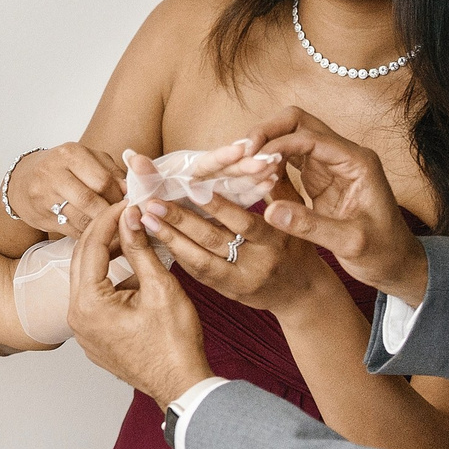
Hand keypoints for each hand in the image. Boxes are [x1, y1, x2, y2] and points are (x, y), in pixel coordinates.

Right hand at [7, 141, 123, 232]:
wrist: (23, 180)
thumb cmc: (62, 168)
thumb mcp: (87, 159)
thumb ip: (112, 171)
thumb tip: (134, 190)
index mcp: (70, 154)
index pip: (103, 180)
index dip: (120, 195)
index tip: (130, 203)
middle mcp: (53, 173)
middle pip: (91, 200)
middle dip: (112, 212)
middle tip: (124, 218)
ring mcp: (44, 197)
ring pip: (82, 219)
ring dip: (102, 226)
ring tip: (115, 227)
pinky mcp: (40, 217)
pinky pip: (71, 231)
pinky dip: (88, 234)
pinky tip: (97, 233)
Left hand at [66, 202, 214, 407]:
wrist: (181, 386)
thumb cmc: (175, 344)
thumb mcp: (161, 287)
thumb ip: (141, 249)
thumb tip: (132, 217)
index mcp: (88, 304)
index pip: (91, 246)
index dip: (110, 219)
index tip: (127, 202)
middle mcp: (76, 317)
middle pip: (84, 260)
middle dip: (105, 233)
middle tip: (127, 213)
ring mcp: (83, 330)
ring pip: (89, 279)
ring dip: (108, 256)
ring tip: (133, 235)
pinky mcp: (94, 337)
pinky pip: (95, 299)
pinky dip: (110, 279)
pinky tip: (132, 267)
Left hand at [138, 192, 332, 315]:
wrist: (303, 295)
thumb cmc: (298, 246)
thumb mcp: (297, 216)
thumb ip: (279, 188)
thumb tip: (267, 153)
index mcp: (276, 242)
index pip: (245, 223)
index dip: (219, 207)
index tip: (192, 188)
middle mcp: (257, 264)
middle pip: (214, 241)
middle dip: (182, 221)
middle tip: (153, 202)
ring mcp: (240, 282)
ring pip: (200, 261)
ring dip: (171, 239)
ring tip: (145, 219)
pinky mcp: (227, 293)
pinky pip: (198, 274)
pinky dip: (177, 255)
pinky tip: (156, 239)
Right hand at [240, 108, 426, 304]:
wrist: (396, 264)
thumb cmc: (383, 252)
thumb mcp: (350, 243)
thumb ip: (311, 226)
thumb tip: (269, 211)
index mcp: (358, 163)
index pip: (311, 138)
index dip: (278, 143)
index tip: (251, 159)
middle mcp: (343, 157)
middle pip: (298, 123)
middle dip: (267, 132)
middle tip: (239, 153)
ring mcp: (329, 166)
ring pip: (289, 137)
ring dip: (263, 146)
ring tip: (238, 164)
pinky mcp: (317, 179)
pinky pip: (287, 160)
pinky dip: (267, 163)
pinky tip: (249, 177)